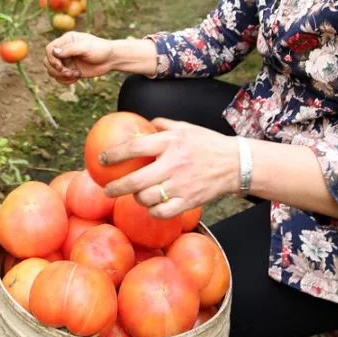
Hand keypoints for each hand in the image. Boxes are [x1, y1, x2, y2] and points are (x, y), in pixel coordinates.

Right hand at [43, 31, 113, 84]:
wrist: (111, 59)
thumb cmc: (100, 49)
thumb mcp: (85, 48)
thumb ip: (69, 49)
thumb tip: (53, 51)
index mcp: (66, 40)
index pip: (49, 49)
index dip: (52, 59)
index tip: (61, 66)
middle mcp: (64, 50)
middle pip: (48, 61)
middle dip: (57, 70)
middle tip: (70, 72)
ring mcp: (66, 61)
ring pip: (52, 71)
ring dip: (61, 76)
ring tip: (75, 75)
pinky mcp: (70, 70)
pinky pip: (59, 78)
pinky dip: (64, 81)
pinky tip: (76, 79)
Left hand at [99, 118, 238, 218]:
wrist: (236, 163)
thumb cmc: (208, 143)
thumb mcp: (185, 127)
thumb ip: (163, 125)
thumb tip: (143, 124)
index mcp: (170, 143)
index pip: (135, 148)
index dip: (115, 154)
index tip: (102, 158)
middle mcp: (173, 164)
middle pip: (136, 180)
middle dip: (116, 187)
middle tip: (107, 189)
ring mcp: (181, 185)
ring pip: (147, 199)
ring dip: (136, 199)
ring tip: (134, 195)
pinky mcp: (189, 201)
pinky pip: (162, 212)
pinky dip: (153, 211)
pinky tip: (151, 207)